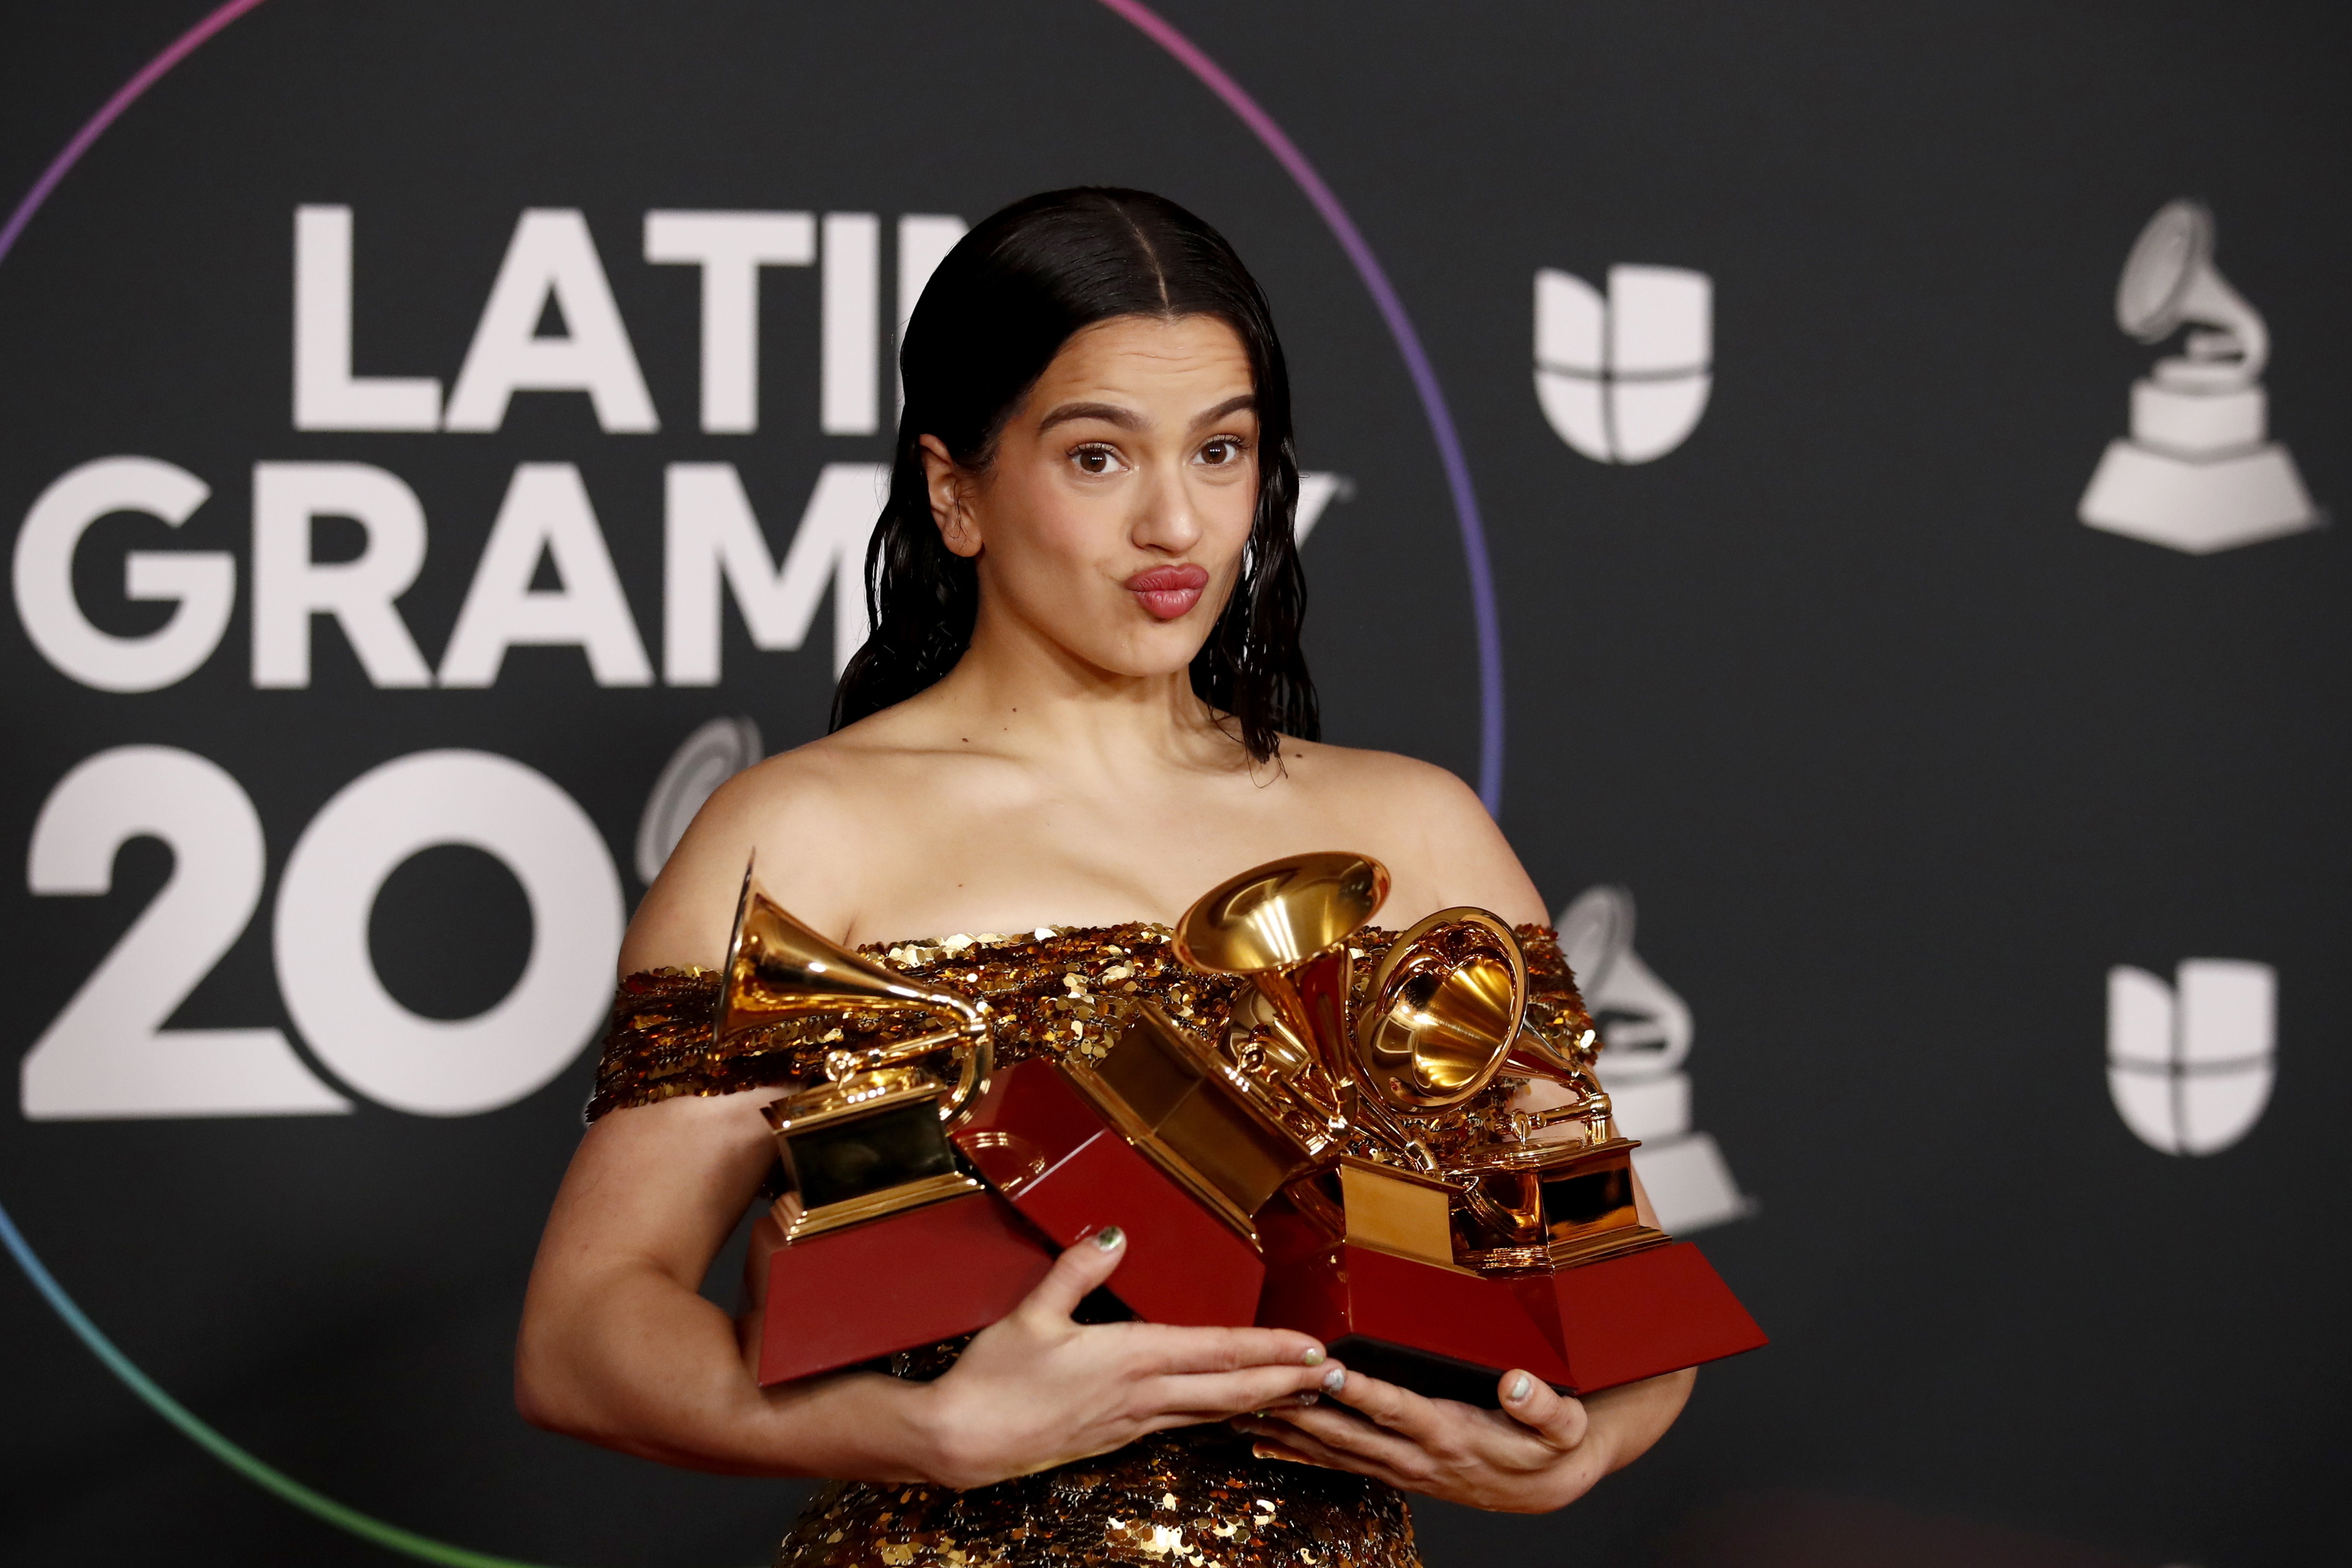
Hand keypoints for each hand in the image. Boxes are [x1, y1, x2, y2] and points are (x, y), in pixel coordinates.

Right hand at [913, 1228, 1344, 1490]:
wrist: (963, 1442)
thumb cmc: (994, 1378)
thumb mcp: (1031, 1313)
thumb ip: (1076, 1270)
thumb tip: (1114, 1233)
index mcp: (1129, 1358)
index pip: (1218, 1351)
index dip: (1271, 1349)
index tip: (1313, 1345)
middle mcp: (1142, 1395)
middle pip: (1233, 1391)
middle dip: (1289, 1382)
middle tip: (1335, 1376)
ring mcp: (1134, 1422)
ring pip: (1215, 1412)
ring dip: (1263, 1401)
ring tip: (1302, 1392)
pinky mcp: (1120, 1437)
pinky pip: (1186, 1423)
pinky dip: (1222, 1414)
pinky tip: (1234, 1410)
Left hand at [1231, 1364, 1691, 1513]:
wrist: (1548, 1485)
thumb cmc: (1551, 1446)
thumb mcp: (1562, 1424)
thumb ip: (1542, 1404)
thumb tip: (1518, 1384)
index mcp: (1452, 1435)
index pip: (1398, 1409)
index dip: (1362, 1391)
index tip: (1327, 1369)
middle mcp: (1418, 1457)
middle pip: (1349, 1434)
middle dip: (1301, 1412)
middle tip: (1260, 1390)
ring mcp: (1402, 1469)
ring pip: (1335, 1451)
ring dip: (1289, 1433)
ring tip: (1242, 1414)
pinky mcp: (1395, 1471)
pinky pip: (1339, 1464)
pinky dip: (1300, 1454)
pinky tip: (1266, 1445)